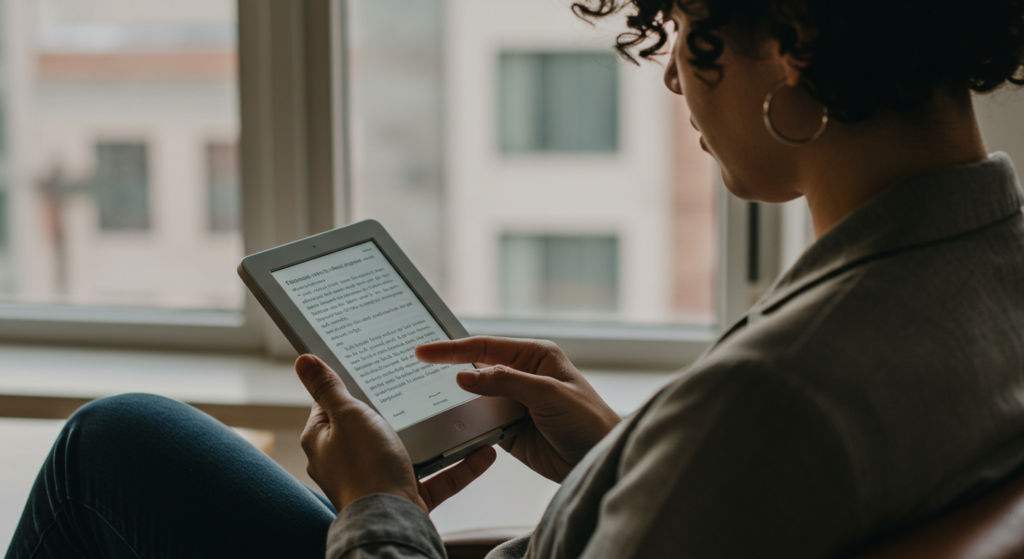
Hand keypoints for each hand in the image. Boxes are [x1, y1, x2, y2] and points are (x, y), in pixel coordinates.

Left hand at [295, 354, 496, 512]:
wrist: (391, 523)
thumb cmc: (364, 469)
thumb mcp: (347, 415)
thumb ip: (329, 388)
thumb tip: (305, 361)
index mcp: (324, 438)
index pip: (333, 403)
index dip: (351, 384)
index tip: (373, 366)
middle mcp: (348, 460)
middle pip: (374, 426)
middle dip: (400, 408)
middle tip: (422, 384)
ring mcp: (378, 479)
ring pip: (410, 451)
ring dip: (436, 438)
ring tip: (458, 415)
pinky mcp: (406, 496)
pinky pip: (437, 478)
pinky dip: (459, 467)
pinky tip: (482, 452)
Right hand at [415, 337, 620, 482]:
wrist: (600, 459)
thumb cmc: (588, 420)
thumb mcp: (548, 395)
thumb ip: (505, 383)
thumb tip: (464, 378)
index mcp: (534, 356)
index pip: (485, 347)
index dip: (452, 349)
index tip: (423, 352)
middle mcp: (521, 375)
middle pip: (475, 369)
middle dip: (447, 370)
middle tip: (412, 371)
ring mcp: (514, 403)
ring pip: (474, 398)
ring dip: (453, 402)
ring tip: (419, 400)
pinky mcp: (509, 429)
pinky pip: (480, 423)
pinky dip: (464, 425)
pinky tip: (446, 425)